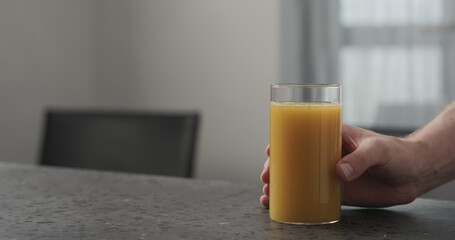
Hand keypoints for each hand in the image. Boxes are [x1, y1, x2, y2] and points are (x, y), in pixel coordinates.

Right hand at [260, 124, 421, 207]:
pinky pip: (311, 195)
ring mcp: (329, 173)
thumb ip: (361, 159)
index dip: (282, 142)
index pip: (302, 135)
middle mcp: (326, 154)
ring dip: (280, 185)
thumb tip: (338, 172)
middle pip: (293, 159)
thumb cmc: (397, 153)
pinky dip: (295, 200)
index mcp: (332, 136)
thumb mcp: (379, 151)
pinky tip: (283, 206)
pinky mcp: (336, 191)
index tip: (269, 150)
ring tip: (267, 196)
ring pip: (298, 178)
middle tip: (266, 178)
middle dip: (275, 167)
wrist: (413, 175)